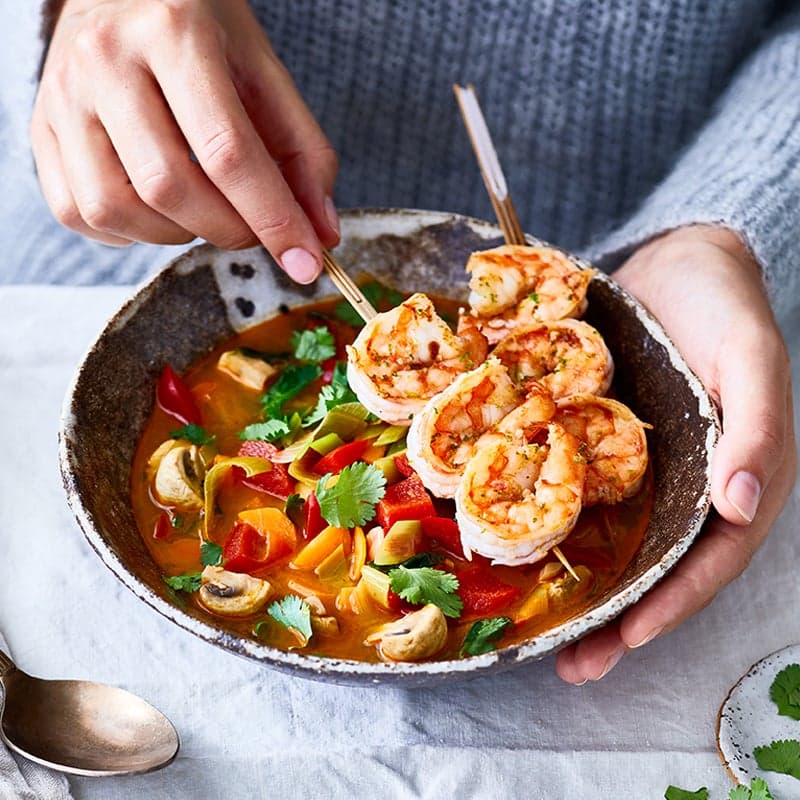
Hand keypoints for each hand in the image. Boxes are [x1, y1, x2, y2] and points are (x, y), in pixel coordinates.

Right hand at [31, 0, 338, 282]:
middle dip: (227, 231)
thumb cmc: (204, 34)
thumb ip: (303, 154)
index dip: (273, 220)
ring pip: (116, 208)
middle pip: (170, 187)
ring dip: (176, 235)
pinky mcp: (40, 126)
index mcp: (175, 34)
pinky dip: (128, 233)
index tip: (307, 262)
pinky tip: (157, 209)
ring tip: (203, 211)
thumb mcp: (265, 74)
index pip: (228, 152)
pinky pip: (77, 212)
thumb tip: (321, 235)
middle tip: (252, 229)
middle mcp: (107, 60)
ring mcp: (63, 94)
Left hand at [556, 225, 796, 682]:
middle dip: (618, 621)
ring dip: (584, 592)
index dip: (673, 603)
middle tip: (573, 665)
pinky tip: (521, 552)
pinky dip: (554, 528)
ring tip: (544, 636)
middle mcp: (687, 488)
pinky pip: (579, 495)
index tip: (629, 638)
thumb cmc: (724, 307)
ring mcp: (642, 471)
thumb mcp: (753, 358)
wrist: (675, 263)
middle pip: (656, 569)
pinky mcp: (600, 445)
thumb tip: (740, 507)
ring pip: (615, 544)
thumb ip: (755, 429)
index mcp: (735, 480)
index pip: (708, 560)